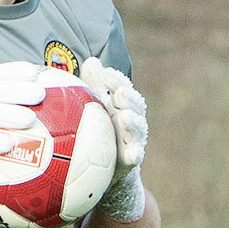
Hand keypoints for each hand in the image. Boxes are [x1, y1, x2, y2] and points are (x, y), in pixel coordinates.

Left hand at [79, 57, 147, 173]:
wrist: (103, 167)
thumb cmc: (99, 130)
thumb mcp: (94, 106)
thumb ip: (94, 85)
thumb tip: (92, 60)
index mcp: (120, 105)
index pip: (121, 88)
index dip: (116, 80)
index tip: (106, 73)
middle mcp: (129, 119)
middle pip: (133, 106)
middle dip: (127, 98)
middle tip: (119, 93)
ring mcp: (132, 138)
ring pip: (136, 129)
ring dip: (133, 122)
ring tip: (125, 116)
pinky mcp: (130, 159)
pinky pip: (135, 156)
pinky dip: (135, 154)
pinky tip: (133, 154)